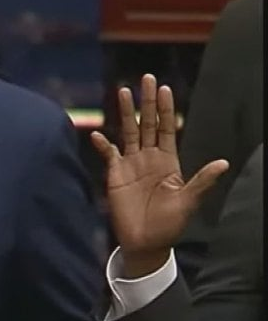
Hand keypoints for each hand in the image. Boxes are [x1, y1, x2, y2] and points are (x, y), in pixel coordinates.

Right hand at [89, 74, 227, 273]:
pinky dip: (102, 145)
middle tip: (145, 78)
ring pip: (128, 132)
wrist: (145, 241)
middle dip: (146, 101)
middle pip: (147, 123)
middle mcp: (149, 157)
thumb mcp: (189, 201)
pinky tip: (97, 134)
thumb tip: (223, 163)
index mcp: (168, 160)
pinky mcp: (114, 174)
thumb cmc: (170, 223)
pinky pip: (108, 154)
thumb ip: (202, 180)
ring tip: (122, 91)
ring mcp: (130, 164)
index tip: (164, 89)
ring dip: (125, 112)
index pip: (167, 128)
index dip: (166, 109)